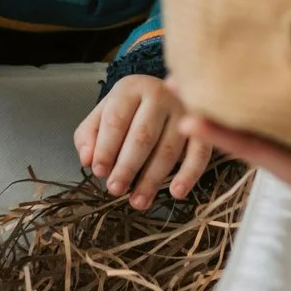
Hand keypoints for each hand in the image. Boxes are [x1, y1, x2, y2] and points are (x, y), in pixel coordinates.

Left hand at [77, 75, 212, 210]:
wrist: (165, 92)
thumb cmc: (130, 108)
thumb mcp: (103, 113)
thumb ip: (89, 135)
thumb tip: (87, 160)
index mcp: (131, 89)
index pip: (116, 121)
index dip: (105, 149)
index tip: (99, 172)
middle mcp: (160, 95)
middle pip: (143, 136)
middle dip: (127, 167)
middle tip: (115, 190)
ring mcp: (184, 110)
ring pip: (168, 149)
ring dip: (152, 179)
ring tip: (138, 201)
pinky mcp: (203, 127)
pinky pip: (199, 154)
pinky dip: (188, 175)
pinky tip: (176, 192)